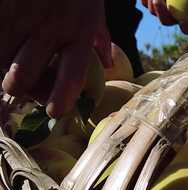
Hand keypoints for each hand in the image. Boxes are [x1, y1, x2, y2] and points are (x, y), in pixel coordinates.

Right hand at [0, 0, 111, 117]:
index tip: (54, 111)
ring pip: (0, 62)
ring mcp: (21, 17)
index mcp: (78, 33)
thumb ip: (99, 37)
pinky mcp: (1, 8)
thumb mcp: (94, 7)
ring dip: (2, 69)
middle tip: (21, 87)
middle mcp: (49, 29)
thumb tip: (107, 64)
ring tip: (8, 64)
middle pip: (22, 78)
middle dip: (19, 90)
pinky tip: (6, 42)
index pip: (71, 76)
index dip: (60, 99)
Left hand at [141, 0, 187, 33]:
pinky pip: (145, 3)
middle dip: (162, 14)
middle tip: (159, 1)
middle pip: (166, 22)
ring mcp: (160, 10)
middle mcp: (172, 17)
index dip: (186, 27)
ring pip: (153, 12)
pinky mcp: (149, 3)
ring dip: (154, 4)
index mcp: (187, 19)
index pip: (187, 28)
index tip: (185, 21)